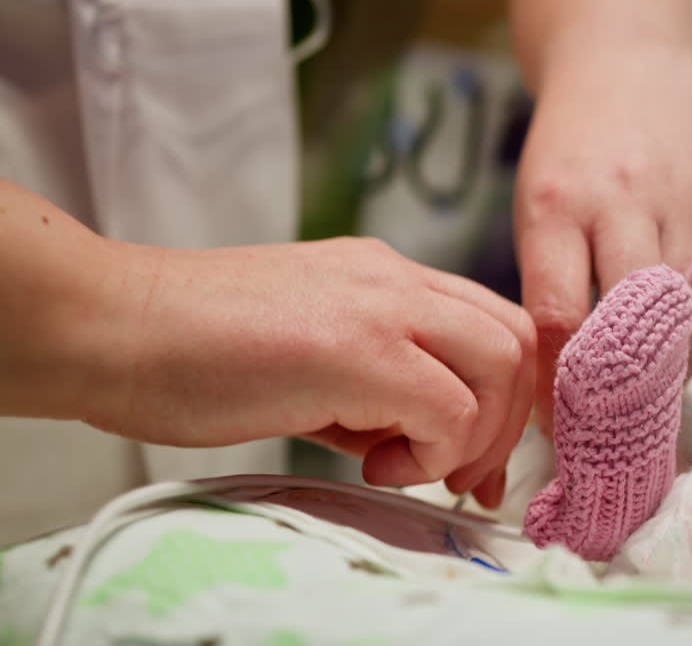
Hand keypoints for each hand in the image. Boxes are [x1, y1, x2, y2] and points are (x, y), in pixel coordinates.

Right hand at [83, 236, 534, 501]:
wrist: (116, 326)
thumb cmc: (196, 350)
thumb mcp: (311, 358)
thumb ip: (374, 388)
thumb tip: (421, 442)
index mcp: (387, 276)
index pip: (492, 322)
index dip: (505, 396)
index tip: (476, 457)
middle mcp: (397, 278)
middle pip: (514, 340)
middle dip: (505, 423)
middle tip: (458, 476)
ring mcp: (383, 304)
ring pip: (501, 363)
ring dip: (474, 435)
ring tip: (407, 468)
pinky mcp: (360, 347)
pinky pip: (450, 408)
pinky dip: (432, 453)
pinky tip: (371, 467)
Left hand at [513, 49, 691, 436]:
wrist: (630, 66)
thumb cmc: (570, 154)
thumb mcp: (538, 208)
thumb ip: (552, 286)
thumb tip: (562, 389)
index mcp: (555, 206)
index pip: (559, 315)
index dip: (561, 385)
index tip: (563, 432)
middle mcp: (622, 205)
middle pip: (635, 322)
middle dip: (631, 390)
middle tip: (625, 442)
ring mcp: (682, 206)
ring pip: (688, 314)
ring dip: (675, 369)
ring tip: (662, 414)